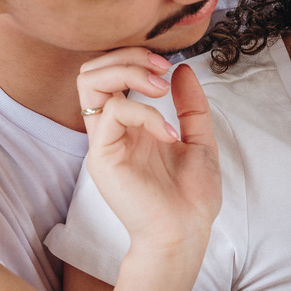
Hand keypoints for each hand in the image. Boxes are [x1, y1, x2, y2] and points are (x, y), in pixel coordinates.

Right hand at [77, 49, 220, 250]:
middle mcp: (112, 130)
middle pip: (92, 71)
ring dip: (128, 71)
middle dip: (127, 55)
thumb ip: (191, 106)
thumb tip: (182, 69)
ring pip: (90, 82)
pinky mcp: (102, 156)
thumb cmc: (191, 198)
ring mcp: (104, 142)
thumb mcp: (200, 141)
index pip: (112, 73)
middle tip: (160, 66)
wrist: (184, 234)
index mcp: (131, 125)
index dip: (135, 57)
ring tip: (160, 87)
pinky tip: (169, 134)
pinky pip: (114, 111)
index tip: (167, 64)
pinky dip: (146, 112)